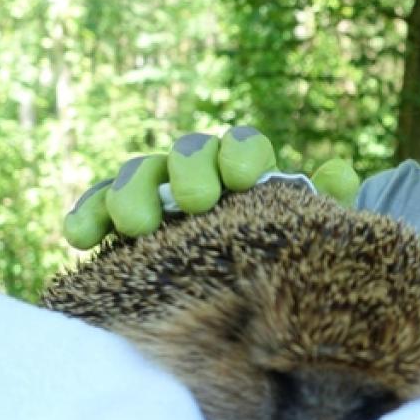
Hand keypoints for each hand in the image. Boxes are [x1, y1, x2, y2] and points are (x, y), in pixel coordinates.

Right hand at [62, 126, 360, 249]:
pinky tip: (79, 238)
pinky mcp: (118, 220)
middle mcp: (199, 171)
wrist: (243, 274)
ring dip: (134, 194)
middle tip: (197, 202)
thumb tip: (340, 173)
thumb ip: (325, 201)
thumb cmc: (277, 247)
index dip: (242, 155)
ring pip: (140, 175)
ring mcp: (156, 192)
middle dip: (191, 172)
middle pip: (189, 153)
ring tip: (136, 226)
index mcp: (244, 167)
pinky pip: (97, 208)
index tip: (245, 178)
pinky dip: (87, 215)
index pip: (244, 146)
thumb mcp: (307, 228)